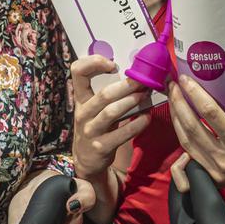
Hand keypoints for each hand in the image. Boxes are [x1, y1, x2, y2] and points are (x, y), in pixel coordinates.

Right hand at [71, 55, 151, 179]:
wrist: (87, 160)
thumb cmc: (95, 127)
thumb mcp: (93, 109)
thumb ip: (106, 93)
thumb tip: (134, 74)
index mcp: (80, 98)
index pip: (77, 72)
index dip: (92, 62)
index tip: (112, 64)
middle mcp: (83, 113)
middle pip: (104, 94)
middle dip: (127, 86)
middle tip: (143, 81)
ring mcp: (91, 131)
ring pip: (112, 112)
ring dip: (132, 102)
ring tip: (146, 96)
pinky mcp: (101, 147)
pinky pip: (122, 134)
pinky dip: (137, 125)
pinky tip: (147, 117)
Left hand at [167, 58, 224, 196]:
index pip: (210, 113)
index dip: (194, 94)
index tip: (185, 79)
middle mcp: (224, 158)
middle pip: (192, 127)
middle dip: (178, 104)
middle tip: (172, 86)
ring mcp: (216, 170)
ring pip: (186, 141)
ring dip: (176, 119)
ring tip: (172, 100)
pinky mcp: (213, 177)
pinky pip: (191, 154)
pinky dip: (183, 135)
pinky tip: (179, 121)